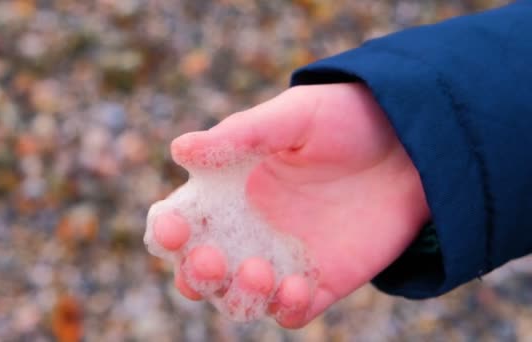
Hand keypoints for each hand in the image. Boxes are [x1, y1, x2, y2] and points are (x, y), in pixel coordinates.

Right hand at [152, 83, 429, 327]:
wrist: (413, 143)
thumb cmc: (347, 118)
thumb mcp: (295, 116)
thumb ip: (242, 134)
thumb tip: (180, 149)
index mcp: (230, 189)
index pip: (183, 221)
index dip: (168, 231)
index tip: (174, 228)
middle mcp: (250, 229)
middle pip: (201, 271)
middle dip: (194, 274)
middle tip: (211, 259)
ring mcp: (284, 258)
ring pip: (239, 299)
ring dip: (237, 297)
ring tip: (259, 271)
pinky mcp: (323, 279)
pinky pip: (292, 312)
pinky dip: (286, 310)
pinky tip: (299, 289)